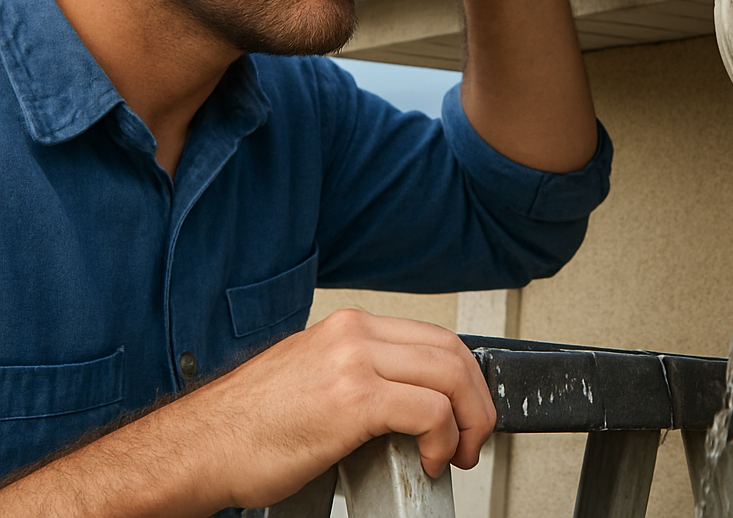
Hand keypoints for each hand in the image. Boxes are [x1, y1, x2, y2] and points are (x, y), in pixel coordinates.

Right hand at [200, 309, 494, 506]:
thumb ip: (361, 374)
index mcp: (349, 328)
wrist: (198, 448)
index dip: (465, 377)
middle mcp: (355, 335)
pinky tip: (429, 460)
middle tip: (473, 437)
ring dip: (469, 420)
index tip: (468, 410)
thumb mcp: (314, 378)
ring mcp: (353, 363)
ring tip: (456, 453)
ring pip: (449, 374)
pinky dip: (443, 438)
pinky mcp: (351, 401)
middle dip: (477, 399)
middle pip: (450, 351)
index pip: (434, 337)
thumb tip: (409, 399)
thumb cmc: (247, 426)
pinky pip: (428, 410)